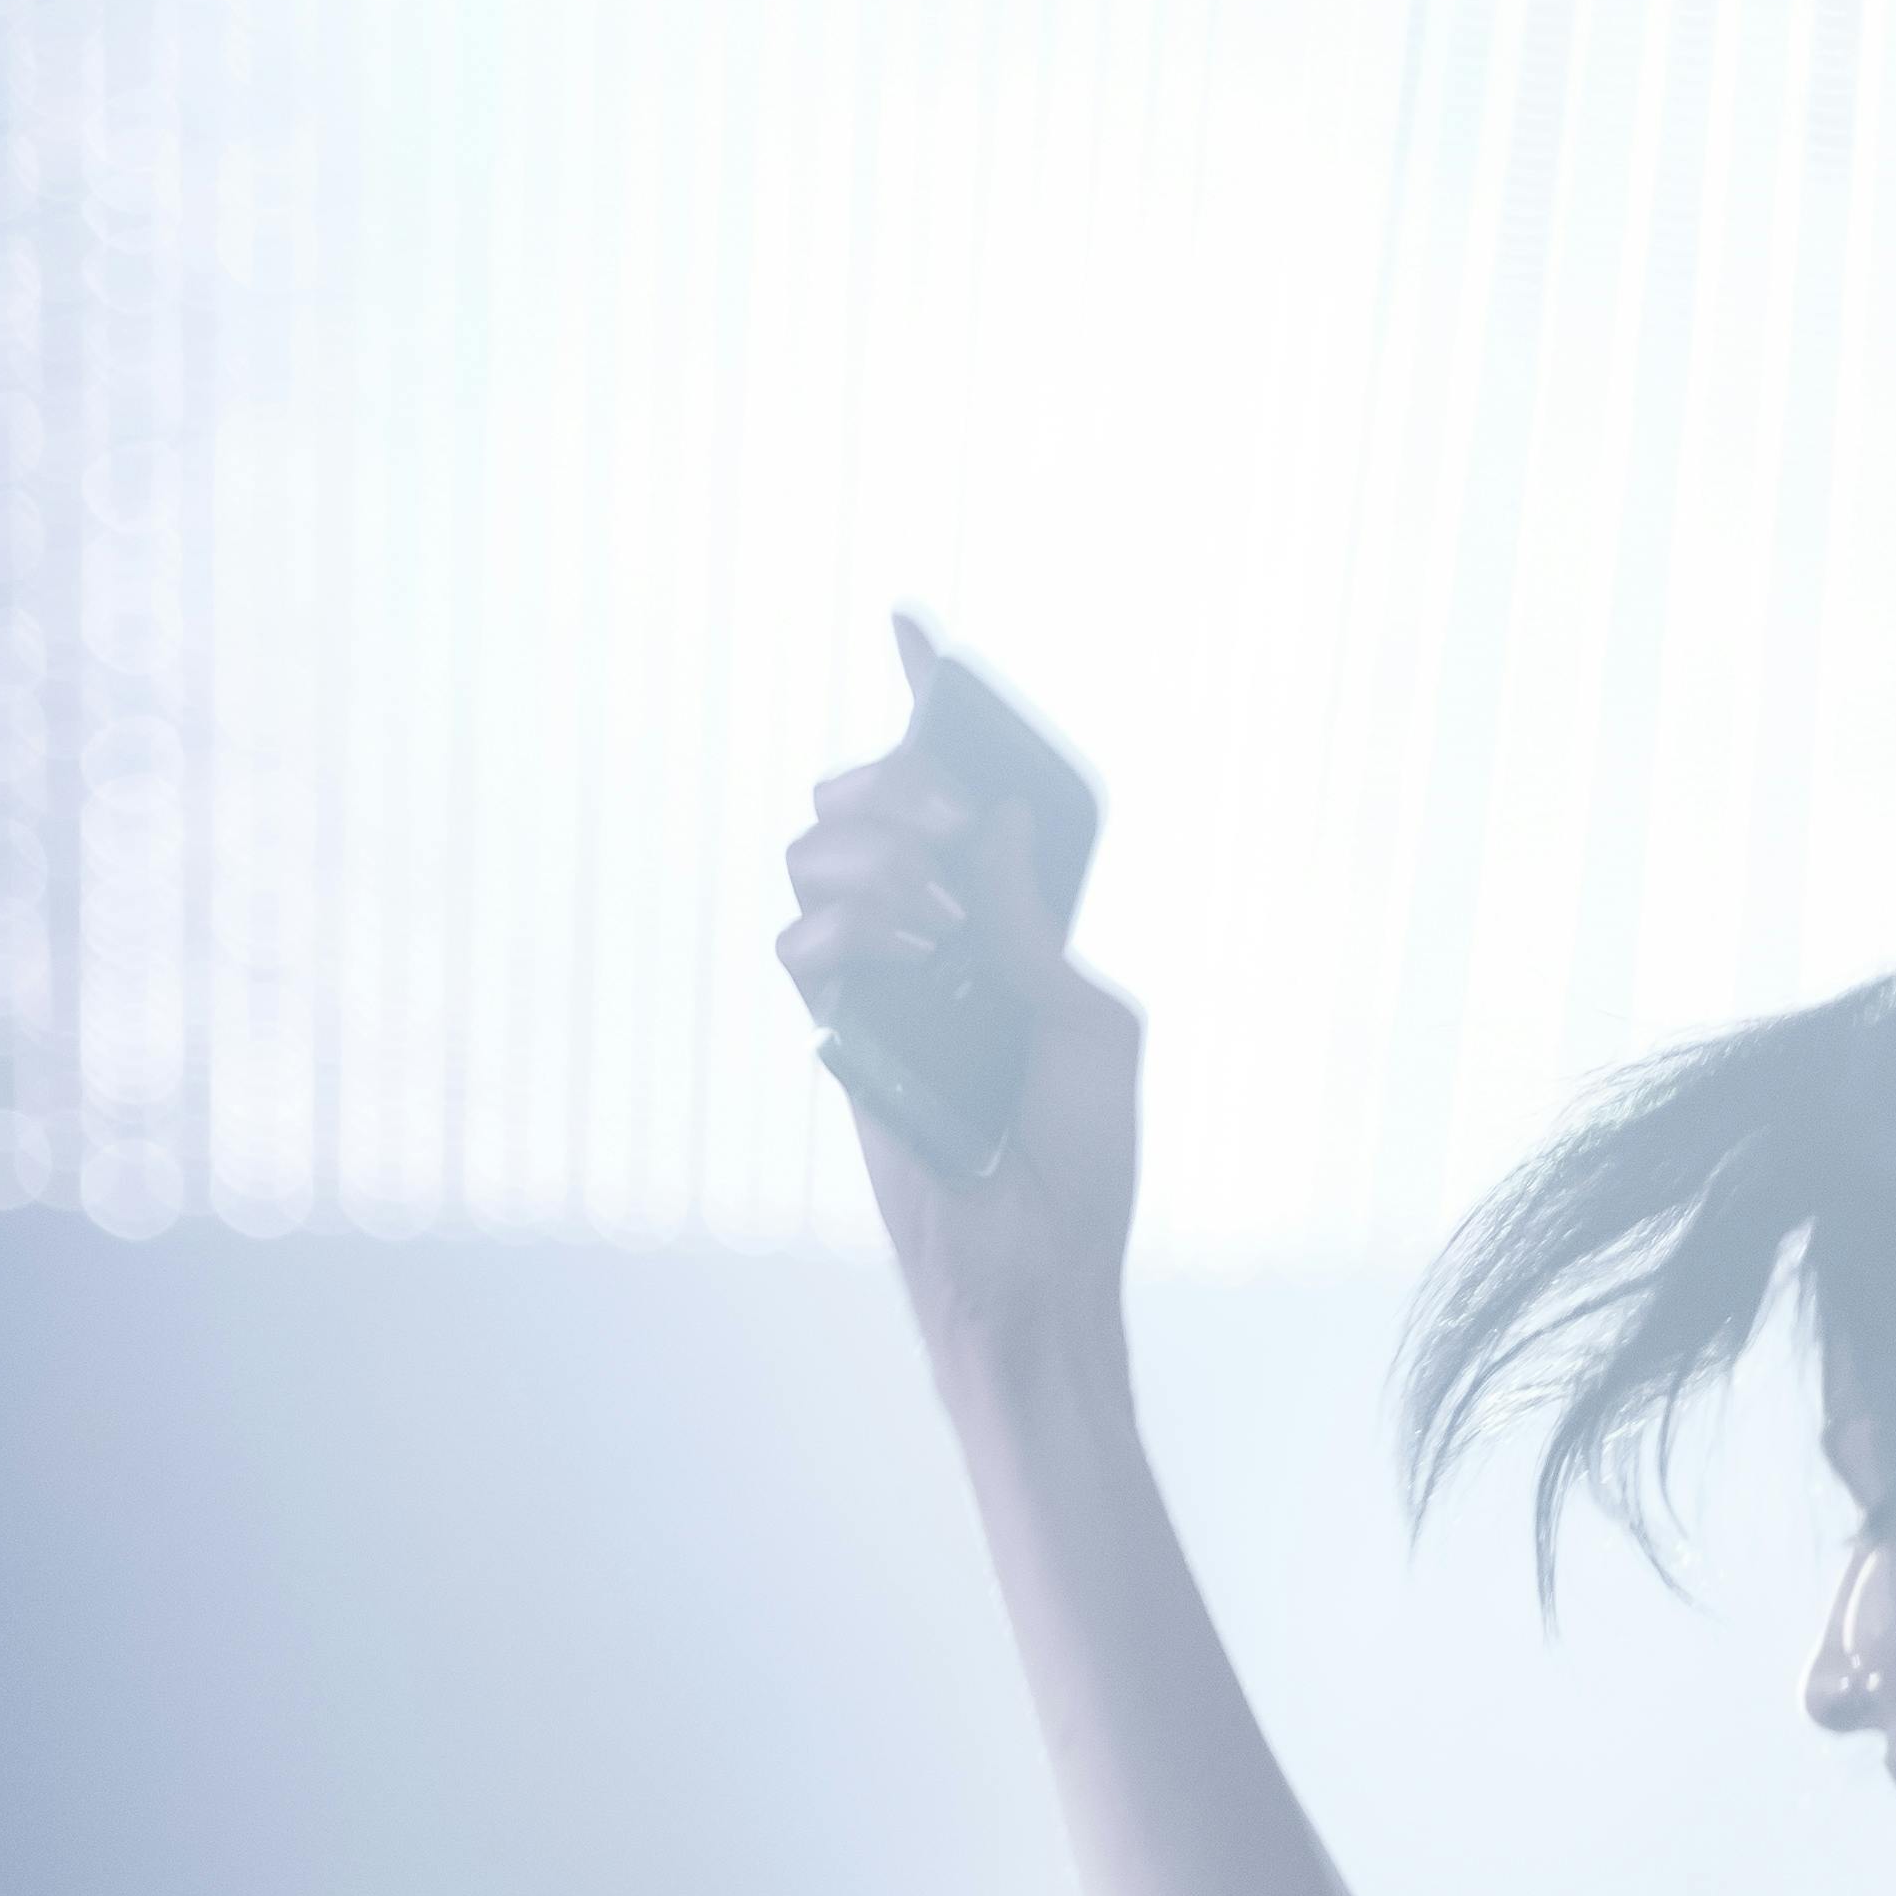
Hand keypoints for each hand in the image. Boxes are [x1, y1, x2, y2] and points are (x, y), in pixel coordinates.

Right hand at [777, 614, 1143, 1399]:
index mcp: (999, 922)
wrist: (1038, 1270)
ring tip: (936, 923)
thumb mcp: (1092, 1025)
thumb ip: (1038, 924)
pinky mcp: (839, 1033)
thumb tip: (992, 827)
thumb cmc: (1079, 1164)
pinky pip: (802, 943)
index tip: (911, 625)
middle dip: (895, 780)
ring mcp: (876, 982)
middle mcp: (928, 939)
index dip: (924, 705)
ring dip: (877, 856)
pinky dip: (852, 928)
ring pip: (816, 856)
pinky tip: (908, 961)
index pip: (949, 796)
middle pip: (858, 803)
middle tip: (947, 827)